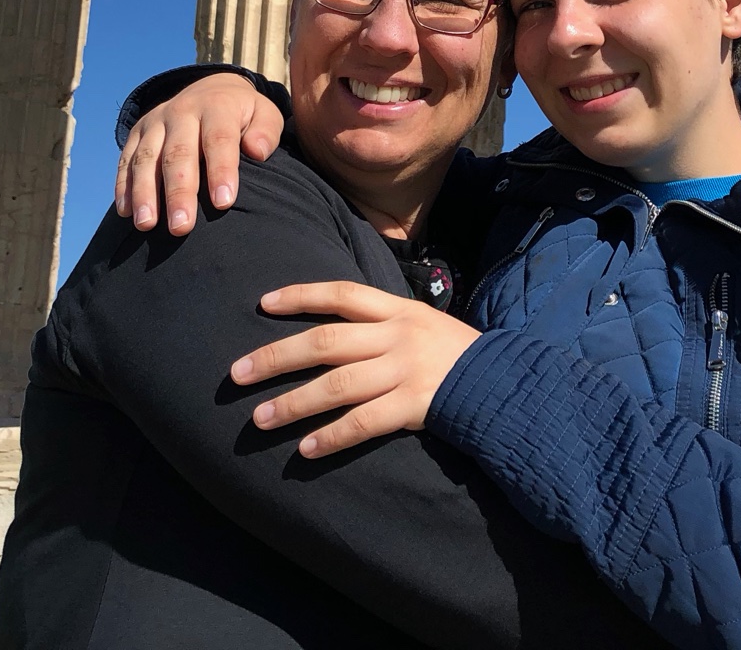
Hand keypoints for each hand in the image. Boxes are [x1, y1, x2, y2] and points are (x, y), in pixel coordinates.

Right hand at [114, 73, 284, 232]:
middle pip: (178, 153)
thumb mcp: (265, 114)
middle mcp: (182, 111)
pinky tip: (126, 212)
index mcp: (217, 106)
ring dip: (145, 193)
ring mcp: (156, 121)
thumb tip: (257, 151)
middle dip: (179, 192)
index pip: (219, 139)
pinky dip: (124, 185)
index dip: (220, 171)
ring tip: (147, 225)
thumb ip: (266, 131)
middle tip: (181, 227)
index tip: (224, 203)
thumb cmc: (244, 115)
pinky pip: (126, 159)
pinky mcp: (137, 133)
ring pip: (147, 158)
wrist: (211, 90)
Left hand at [231, 281, 479, 456]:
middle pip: (326, 340)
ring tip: (259, 419)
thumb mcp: (421, 322)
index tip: (262, 304)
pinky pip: (364, 423)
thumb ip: (381, 323)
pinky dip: (332, 436)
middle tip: (237, 373)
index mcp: (398, 310)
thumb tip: (329, 329)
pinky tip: (305, 448)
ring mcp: (405, 371)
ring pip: (337, 384)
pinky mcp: (413, 406)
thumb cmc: (454, 353)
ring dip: (293, 403)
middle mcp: (397, 336)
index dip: (300, 295)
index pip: (342, 293)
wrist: (503, 382)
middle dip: (277, 356)